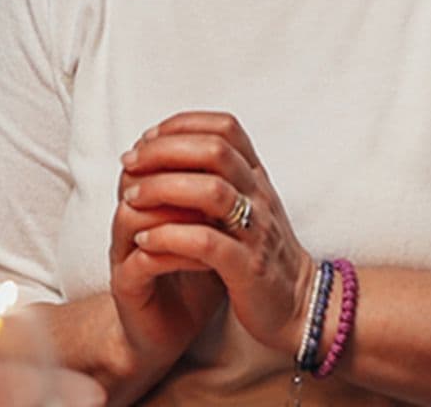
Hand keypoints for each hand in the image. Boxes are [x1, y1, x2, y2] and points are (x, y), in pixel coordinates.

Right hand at [107, 148, 225, 377]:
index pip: (152, 157)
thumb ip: (221, 200)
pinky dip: (176, 253)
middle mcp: (132, 224)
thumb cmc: (193, 279)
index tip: (219, 152)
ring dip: (174, 212)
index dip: (180, 147)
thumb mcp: (214, 233)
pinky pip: (143, 261)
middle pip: (134, 178)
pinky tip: (205, 255)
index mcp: (149, 204)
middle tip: (213, 177)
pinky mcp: (127, 287)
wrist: (169, 331)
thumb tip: (248, 162)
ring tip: (210, 216)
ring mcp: (125, 254)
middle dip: (174, 173)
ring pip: (131, 216)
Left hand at [119, 112, 318, 356]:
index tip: (147, 138)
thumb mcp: (248, 206)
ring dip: (163, 189)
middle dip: (164, 151)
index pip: (225, 128)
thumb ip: (221, 178)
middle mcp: (260, 197)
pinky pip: (207, 244)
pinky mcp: (248, 269)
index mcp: (257, 178)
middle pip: (215, 151)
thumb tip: (169, 148)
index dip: (182, 125)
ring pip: (212, 192)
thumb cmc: (263, 254)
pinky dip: (170, 237)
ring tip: (130, 198)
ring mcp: (257, 232)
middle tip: (129, 163)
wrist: (301, 305)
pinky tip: (144, 240)